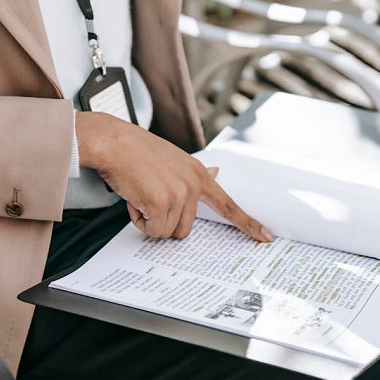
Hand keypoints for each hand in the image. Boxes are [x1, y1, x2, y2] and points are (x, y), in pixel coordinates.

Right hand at [75, 111, 273, 241]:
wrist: (113, 142)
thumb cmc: (136, 152)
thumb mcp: (175, 159)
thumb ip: (194, 174)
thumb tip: (217, 172)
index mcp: (199, 174)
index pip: (229, 205)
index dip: (248, 224)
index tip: (267, 237)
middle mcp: (194, 185)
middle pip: (184, 230)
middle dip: (162, 222)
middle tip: (149, 198)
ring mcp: (179, 194)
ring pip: (166, 233)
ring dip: (149, 221)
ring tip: (140, 194)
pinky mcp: (161, 202)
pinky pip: (151, 230)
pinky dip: (138, 219)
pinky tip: (133, 197)